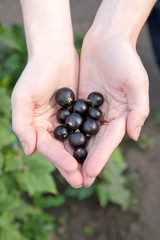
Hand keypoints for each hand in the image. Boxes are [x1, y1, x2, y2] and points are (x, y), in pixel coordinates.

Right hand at [11, 47, 82, 187]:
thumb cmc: (35, 74)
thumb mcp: (22, 98)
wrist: (54, 54)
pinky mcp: (79, 113)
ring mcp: (66, 121)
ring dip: (84, 159)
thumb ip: (22, 125)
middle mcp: (51, 127)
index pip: (48, 148)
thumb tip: (28, 150)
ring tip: (92, 174)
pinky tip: (99, 151)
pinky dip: (92, 141)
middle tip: (83, 182)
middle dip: (72, 167)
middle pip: (62, 151)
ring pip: (75, 144)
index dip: (59, 159)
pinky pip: (86, 130)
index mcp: (36, 127)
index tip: (73, 168)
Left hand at [79, 30, 148, 186]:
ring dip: (75, 151)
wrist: (108, 39)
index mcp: (122, 114)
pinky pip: (73, 119)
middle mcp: (107, 115)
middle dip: (86, 161)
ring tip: (66, 169)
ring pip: (83, 134)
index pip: (109, 141)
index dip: (100, 158)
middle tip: (76, 181)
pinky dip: (67, 132)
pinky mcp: (81, 101)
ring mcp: (93, 109)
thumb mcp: (136, 82)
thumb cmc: (125, 58)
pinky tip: (58, 144)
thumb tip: (134, 135)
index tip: (89, 174)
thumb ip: (138, 108)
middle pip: (95, 143)